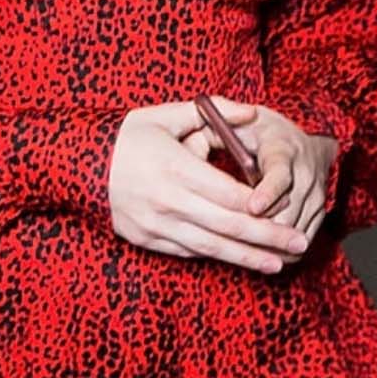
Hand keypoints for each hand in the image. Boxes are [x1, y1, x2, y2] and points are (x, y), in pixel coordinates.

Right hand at [106, 100, 315, 275]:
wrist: (76, 164)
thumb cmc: (127, 136)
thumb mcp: (166, 114)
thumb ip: (212, 113)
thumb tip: (253, 113)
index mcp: (176, 168)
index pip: (229, 194)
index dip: (263, 208)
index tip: (290, 214)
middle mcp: (168, 201)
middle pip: (227, 225)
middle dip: (267, 238)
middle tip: (299, 244)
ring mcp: (156, 224)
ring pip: (210, 246)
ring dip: (246, 257)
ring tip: (277, 264)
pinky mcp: (145, 239)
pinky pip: (187, 251)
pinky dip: (214, 254)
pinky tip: (238, 258)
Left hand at [200, 98, 336, 244]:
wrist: (303, 142)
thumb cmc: (260, 132)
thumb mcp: (239, 122)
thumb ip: (217, 128)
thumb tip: (195, 137)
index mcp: (283, 149)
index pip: (280, 174)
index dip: (268, 192)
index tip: (252, 207)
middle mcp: (306, 173)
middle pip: (289, 210)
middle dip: (264, 228)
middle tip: (237, 240)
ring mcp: (316, 195)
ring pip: (296, 231)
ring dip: (272, 245)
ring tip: (246, 252)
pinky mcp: (319, 213)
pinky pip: (303, 241)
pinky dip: (283, 251)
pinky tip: (261, 255)